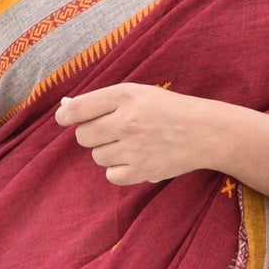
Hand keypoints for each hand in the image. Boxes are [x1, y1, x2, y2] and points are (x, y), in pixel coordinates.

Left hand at [53, 81, 216, 185]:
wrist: (204, 132)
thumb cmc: (167, 109)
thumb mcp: (137, 93)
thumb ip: (101, 100)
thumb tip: (65, 109)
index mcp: (125, 96)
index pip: (78, 109)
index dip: (65, 116)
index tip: (64, 118)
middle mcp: (127, 121)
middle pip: (83, 136)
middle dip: (92, 134)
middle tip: (111, 130)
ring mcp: (134, 149)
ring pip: (97, 156)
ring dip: (107, 151)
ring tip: (129, 143)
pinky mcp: (142, 171)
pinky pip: (111, 175)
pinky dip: (118, 169)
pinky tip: (134, 158)